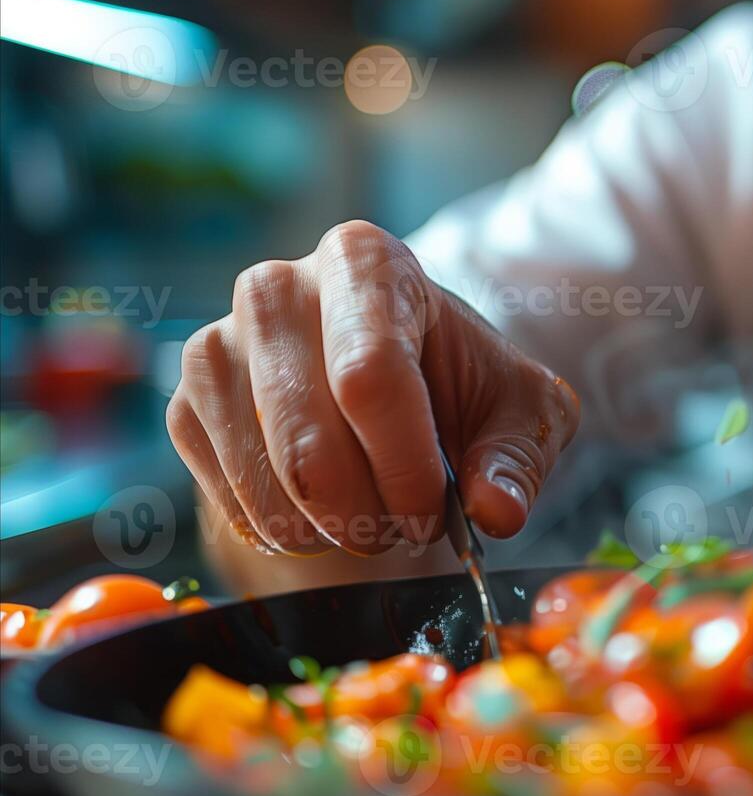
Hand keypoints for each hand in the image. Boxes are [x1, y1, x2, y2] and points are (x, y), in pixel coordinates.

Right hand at [166, 221, 579, 555]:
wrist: (401, 386)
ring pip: (266, 481)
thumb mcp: (523, 409)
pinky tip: (323, 512)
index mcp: (366, 262)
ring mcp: (217, 345)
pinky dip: (285, 532)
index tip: (434, 512)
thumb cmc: (464, 386)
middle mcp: (278, 289)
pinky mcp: (186, 405)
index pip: (370, 377)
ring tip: (372, 514)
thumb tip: (495, 512)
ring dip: (330, 530)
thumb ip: (519, 458)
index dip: (405, 467)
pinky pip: (228, 500)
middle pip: (309, 441)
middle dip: (369, 513)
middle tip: (406, 526)